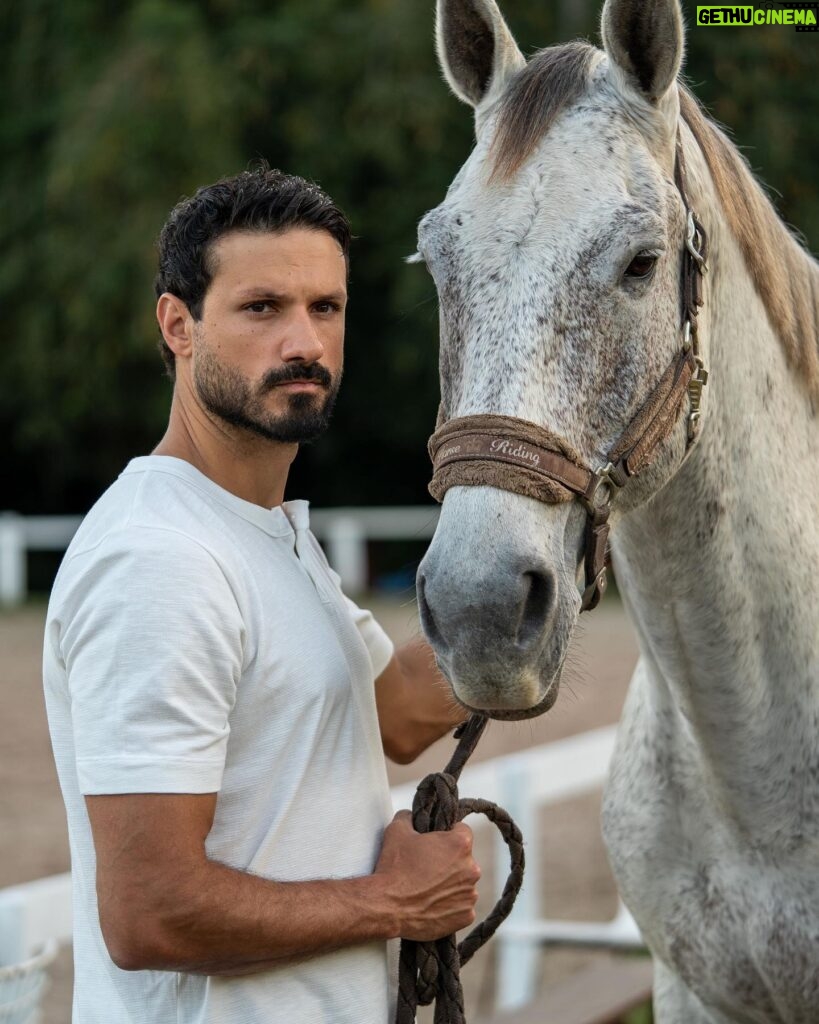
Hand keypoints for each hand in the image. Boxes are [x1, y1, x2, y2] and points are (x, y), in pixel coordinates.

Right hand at [374, 811, 480, 940]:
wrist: (387, 906)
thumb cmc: (394, 867)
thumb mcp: (397, 830)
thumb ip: (409, 816)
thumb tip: (411, 815)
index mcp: (460, 844)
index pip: (463, 831)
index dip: (448, 835)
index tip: (437, 843)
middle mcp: (471, 868)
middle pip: (464, 859)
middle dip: (449, 861)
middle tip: (428, 867)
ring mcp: (470, 894)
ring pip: (463, 883)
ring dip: (451, 884)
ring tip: (428, 888)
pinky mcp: (465, 916)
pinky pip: (462, 907)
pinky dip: (450, 906)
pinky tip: (432, 904)